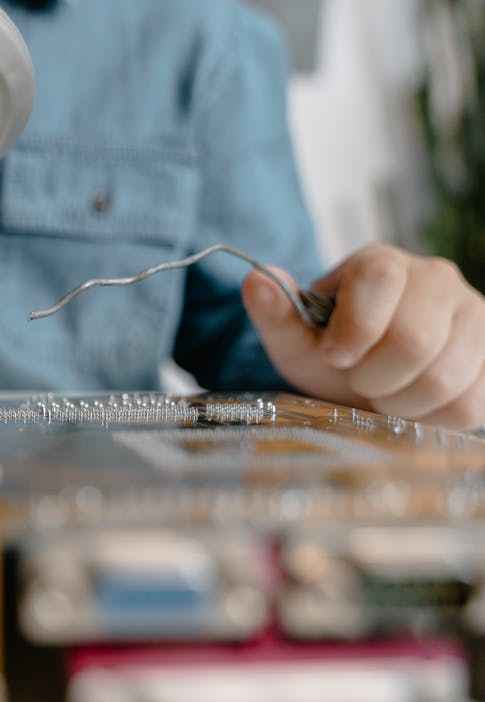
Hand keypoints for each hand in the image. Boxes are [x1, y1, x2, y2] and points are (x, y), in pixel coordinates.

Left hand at [241, 244, 484, 429]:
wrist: (374, 381)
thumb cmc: (335, 355)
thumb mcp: (296, 338)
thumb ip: (275, 313)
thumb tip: (256, 280)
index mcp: (382, 264)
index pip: (379, 277)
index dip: (354, 327)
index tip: (334, 356)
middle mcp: (436, 279)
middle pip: (414, 339)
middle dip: (373, 377)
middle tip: (358, 381)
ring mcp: (475, 316)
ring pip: (444, 377)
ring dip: (399, 402)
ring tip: (383, 393)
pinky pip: (468, 404)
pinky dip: (430, 419)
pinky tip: (413, 404)